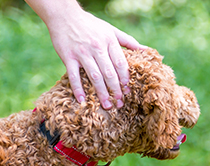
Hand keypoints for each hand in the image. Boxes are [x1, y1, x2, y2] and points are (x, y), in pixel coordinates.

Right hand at [26, 1, 146, 108]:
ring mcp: (82, 53)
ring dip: (101, 93)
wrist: (65, 16)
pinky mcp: (68, 57)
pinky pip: (74, 76)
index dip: (125, 78)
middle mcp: (97, 47)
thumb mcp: (110, 30)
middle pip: (109, 73)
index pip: (120, 63)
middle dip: (115, 90)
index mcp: (109, 41)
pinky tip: (82, 100)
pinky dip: (78, 89)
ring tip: (107, 105)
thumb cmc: (89, 24)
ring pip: (94, 76)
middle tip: (120, 103)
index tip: (128, 91)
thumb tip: (145, 50)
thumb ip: (127, 41)